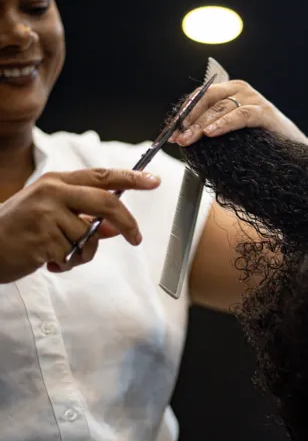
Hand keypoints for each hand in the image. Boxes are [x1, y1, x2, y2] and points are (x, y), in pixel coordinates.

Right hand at [0, 168, 159, 283]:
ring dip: (81, 254)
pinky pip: (73, 256)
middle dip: (127, 223)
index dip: (130, 178)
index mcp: (56, 182)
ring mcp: (47, 215)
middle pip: (106, 203)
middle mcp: (53, 192)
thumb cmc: (19, 231)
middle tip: (136, 238)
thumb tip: (115, 227)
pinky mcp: (44, 239)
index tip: (154, 181)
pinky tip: (46, 261)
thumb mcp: (51, 216)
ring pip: (89, 237)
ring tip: (56, 253)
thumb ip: (83, 216)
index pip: (101, 176)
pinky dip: (65, 265)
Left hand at [171, 80, 307, 146]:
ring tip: (190, 139)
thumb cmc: (259, 145)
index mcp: (230, 93)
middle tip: (178, 137)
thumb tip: (181, 138)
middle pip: (207, 99)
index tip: (170, 130)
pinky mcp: (265, 113)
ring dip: (201, 124)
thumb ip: (208, 132)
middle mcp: (241, 91)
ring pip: (220, 107)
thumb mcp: (229, 136)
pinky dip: (224, 123)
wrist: (292, 154)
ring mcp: (254, 100)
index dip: (183, 113)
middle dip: (189, 119)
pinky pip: (240, 115)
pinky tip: (211, 133)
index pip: (199, 97)